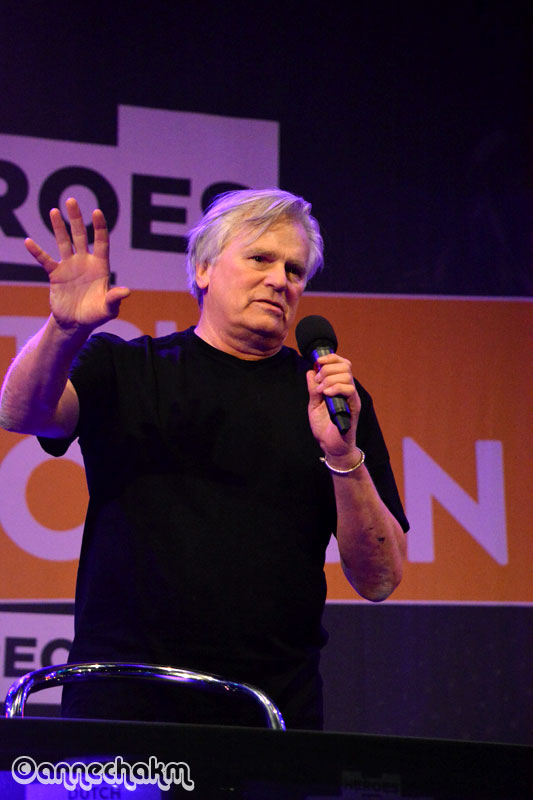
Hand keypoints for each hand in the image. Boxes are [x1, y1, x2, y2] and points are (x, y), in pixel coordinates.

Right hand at [24, 197, 129, 333]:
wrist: (76, 323)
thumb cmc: (96, 315)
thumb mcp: (108, 309)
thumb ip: (114, 298)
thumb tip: (127, 291)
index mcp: (100, 266)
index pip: (101, 242)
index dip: (99, 228)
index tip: (97, 212)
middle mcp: (85, 262)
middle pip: (81, 236)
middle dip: (76, 219)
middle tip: (71, 200)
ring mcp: (69, 266)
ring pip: (64, 242)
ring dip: (58, 227)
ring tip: (54, 210)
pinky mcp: (56, 274)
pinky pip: (45, 260)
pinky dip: (37, 252)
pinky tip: (29, 241)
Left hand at [305, 353, 360, 461]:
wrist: (331, 446)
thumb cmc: (325, 427)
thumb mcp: (314, 405)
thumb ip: (312, 389)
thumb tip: (310, 371)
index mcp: (340, 386)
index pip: (341, 363)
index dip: (330, 358)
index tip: (318, 361)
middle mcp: (348, 390)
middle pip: (345, 365)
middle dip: (327, 368)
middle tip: (317, 381)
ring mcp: (352, 398)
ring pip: (347, 376)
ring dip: (329, 378)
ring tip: (320, 390)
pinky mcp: (354, 408)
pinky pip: (350, 390)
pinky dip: (336, 388)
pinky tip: (326, 394)